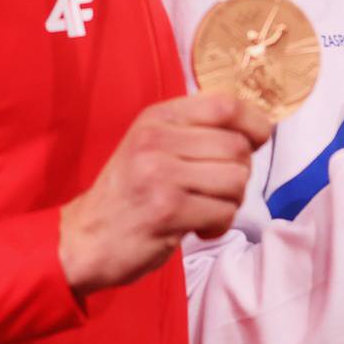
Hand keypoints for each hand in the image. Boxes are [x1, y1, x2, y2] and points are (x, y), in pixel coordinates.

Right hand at [58, 92, 271, 295]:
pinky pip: (223, 212)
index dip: (254, 123)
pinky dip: (219, 225)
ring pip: (236, 180)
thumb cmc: (130, 194)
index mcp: (158, 117)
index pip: (226, 104)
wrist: (83, 239)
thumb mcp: (154, 146)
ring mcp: (160, 174)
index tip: (256, 142)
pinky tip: (197, 228)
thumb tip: (259, 129)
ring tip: (205, 210)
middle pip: (237, 147)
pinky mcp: (166, 210)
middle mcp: (156, 139)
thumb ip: (198, 132)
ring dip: (231, 203)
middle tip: (217, 192)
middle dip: (239, 174)